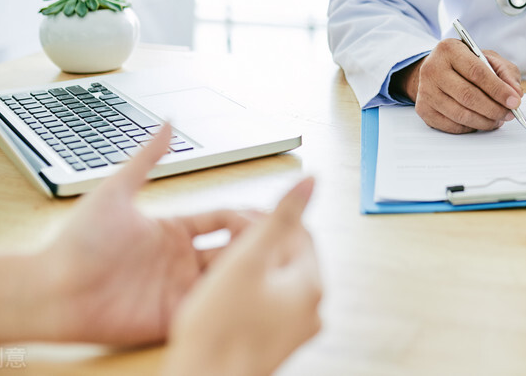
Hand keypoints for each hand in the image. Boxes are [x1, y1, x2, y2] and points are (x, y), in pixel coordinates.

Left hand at [38, 125, 255, 345]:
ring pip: (229, 278)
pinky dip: (231, 300)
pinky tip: (249, 291)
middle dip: (259, 242)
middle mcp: (180, 259)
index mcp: (173, 230)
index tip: (269, 210)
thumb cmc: (77, 242)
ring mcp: (178, 288)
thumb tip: (168, 123)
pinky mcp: (173, 316)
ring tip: (275, 262)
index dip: (247, 215)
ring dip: (250, 270)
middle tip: (285, 236)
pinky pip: (211, 308)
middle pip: (233, 248)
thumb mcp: (117, 192)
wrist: (52, 288)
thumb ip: (146, 158)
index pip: (224, 218)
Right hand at [163, 176, 321, 375]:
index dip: (266, 221)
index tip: (237, 222)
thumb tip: (310, 182)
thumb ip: (280, 217)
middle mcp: (309, 310)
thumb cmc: (220, 329)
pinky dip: (244, 293)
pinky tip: (217, 297)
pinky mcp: (272, 343)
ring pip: (273, 281)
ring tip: (214, 271)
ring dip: (247, 268)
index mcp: (311, 286)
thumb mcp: (248, 258)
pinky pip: (263, 305)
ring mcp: (292, 330)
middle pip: (286, 257)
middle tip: (222, 245)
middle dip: (255, 245)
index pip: (299, 232)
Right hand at [396, 38, 523, 132]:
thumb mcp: (488, 58)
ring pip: (460, 114)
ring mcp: (425, 91)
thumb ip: (506, 72)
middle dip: (494, 109)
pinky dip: (471, 127)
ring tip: (498, 119)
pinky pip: (452, 125)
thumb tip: (515, 93)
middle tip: (509, 114)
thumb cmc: (466, 64)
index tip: (514, 101)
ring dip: (485, 121)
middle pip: (468, 96)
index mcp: (449, 49)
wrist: (437, 71)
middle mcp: (432, 69)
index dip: (498, 89)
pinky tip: (480, 121)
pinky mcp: (423, 109)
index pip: (477, 72)